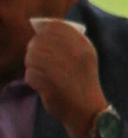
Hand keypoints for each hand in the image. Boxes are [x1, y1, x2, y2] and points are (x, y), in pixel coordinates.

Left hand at [24, 16, 105, 137]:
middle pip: (40, 40)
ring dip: (31, 64)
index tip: (42, 39)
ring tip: (37, 71)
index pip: (56, 26)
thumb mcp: (85, 57)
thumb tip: (42, 30)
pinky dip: (31, 79)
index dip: (44, 31)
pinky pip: (30, 74)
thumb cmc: (83, 81)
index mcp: (83, 46)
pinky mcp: (50, 84)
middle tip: (35, 58)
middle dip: (33, 48)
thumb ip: (69, 42)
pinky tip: (39, 84)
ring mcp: (62, 69)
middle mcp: (74, 55)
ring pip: (32, 56)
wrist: (87, 110)